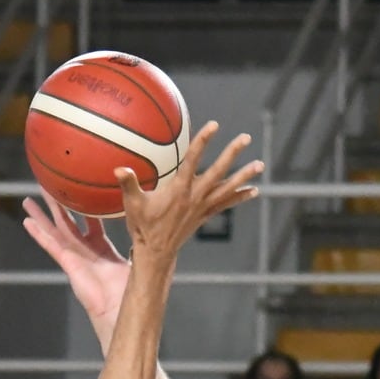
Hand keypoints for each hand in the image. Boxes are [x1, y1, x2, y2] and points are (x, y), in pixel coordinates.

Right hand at [21, 191, 131, 321]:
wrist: (119, 309)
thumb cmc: (130, 290)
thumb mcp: (138, 260)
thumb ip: (139, 244)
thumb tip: (149, 231)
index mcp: (102, 249)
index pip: (92, 223)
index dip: (87, 208)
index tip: (82, 192)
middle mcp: (85, 251)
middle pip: (68, 222)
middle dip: (58, 206)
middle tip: (48, 189)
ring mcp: (74, 257)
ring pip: (54, 230)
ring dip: (41, 216)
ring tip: (28, 201)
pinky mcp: (67, 263)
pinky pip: (50, 245)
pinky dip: (38, 234)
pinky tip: (27, 223)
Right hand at [120, 122, 262, 259]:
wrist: (156, 253)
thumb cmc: (142, 226)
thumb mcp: (132, 204)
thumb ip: (128, 184)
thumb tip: (119, 168)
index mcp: (179, 190)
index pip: (193, 160)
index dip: (203, 141)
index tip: (214, 125)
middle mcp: (195, 196)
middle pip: (218, 171)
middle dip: (232, 154)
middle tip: (246, 138)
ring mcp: (203, 206)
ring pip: (228, 188)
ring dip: (244, 176)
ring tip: (260, 164)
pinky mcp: (205, 215)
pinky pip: (226, 204)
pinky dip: (240, 196)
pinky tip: (253, 190)